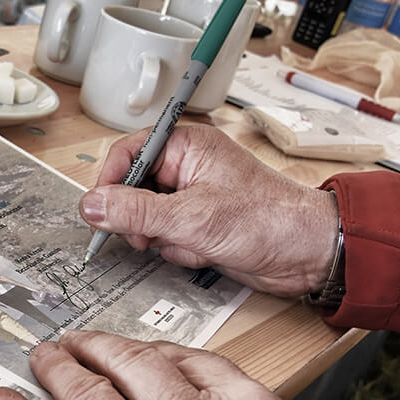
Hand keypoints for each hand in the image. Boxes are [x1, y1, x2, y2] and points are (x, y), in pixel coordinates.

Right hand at [81, 126, 338, 295]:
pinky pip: (167, 238)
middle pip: (133, 190)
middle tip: (151, 235)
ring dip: (165, 239)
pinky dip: (180, 250)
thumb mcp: (191, 218)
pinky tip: (206, 252)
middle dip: (142, 220)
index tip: (100, 213)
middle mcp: (187, 167)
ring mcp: (192, 197)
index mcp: (187, 146)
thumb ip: (135, 211)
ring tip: (194, 242)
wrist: (308, 254)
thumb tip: (91, 206)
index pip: (128, 153)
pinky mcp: (199, 224)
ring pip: (148, 219)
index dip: (110, 183)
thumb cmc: (268, 221)